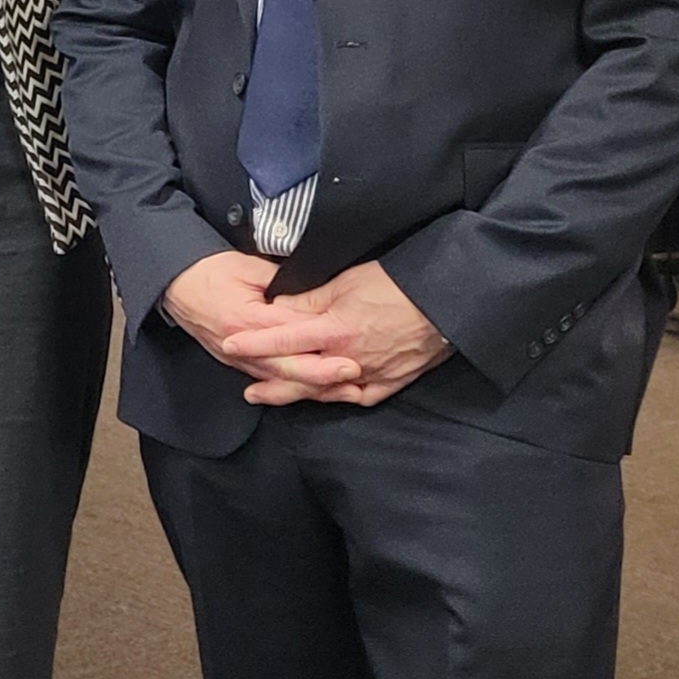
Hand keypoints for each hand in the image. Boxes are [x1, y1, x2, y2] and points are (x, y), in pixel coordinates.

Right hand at [162, 250, 363, 396]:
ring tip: (345, 391)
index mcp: (246, 319)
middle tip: (354, 374)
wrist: (173, 282)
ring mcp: (237, 358)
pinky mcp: (234, 362)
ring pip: (280, 380)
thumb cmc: (207, 271)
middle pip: (289, 366)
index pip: (291, 334)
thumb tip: (314, 288)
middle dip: (323, 374)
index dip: (321, 341)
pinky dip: (292, 388)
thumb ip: (282, 281)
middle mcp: (241, 346)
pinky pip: (268, 380)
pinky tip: (314, 392)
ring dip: (313, 388)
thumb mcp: (247, 267)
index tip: (349, 344)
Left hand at [221, 262, 450, 406]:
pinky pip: (359, 396)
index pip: (284, 339)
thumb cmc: (398, 284)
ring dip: (299, 394)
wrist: (449, 302)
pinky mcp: (392, 382)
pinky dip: (339, 397)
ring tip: (275, 396)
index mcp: (335, 329)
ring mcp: (371, 374)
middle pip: (301, 376)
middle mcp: (349, 358)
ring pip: (327, 391)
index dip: (254, 343)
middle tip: (248, 391)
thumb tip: (279, 305)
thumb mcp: (347, 281)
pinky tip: (325, 397)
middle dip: (271, 384)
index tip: (229, 344)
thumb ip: (310, 298)